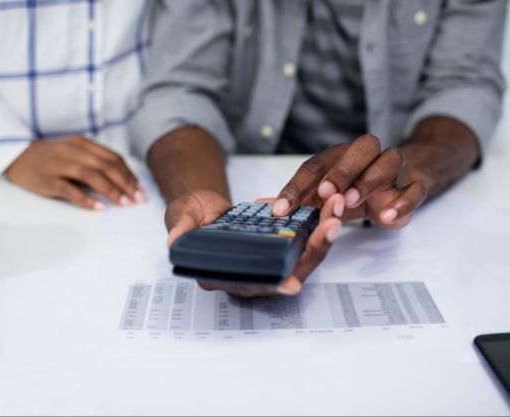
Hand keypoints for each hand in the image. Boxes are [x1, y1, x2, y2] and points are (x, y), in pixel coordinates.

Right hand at [5, 135, 145, 209]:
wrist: (14, 155)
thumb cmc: (51, 157)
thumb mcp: (74, 152)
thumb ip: (95, 161)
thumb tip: (124, 180)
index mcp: (82, 143)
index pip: (112, 158)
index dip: (129, 174)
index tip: (140, 189)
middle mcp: (72, 151)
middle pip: (105, 166)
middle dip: (125, 183)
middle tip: (138, 199)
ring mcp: (59, 164)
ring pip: (90, 175)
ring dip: (111, 190)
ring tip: (125, 204)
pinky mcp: (46, 179)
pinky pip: (69, 189)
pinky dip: (86, 199)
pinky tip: (100, 207)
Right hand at [165, 192, 342, 298]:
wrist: (202, 206)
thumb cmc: (191, 216)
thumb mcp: (181, 216)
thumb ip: (180, 228)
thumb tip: (174, 242)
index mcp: (223, 275)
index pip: (250, 285)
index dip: (271, 286)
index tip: (291, 285)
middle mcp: (251, 273)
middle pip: (290, 271)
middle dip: (313, 251)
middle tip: (330, 226)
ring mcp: (269, 260)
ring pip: (303, 257)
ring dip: (323, 236)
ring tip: (335, 210)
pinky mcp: (281, 245)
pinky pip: (306, 240)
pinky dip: (319, 224)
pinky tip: (330, 206)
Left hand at [272, 134, 427, 228]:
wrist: (397, 187)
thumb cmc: (352, 190)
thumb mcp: (322, 198)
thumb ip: (296, 201)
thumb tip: (261, 206)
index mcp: (339, 156)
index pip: (315, 165)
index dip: (296, 186)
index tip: (280, 209)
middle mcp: (368, 156)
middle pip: (361, 148)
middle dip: (342, 169)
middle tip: (325, 193)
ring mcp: (393, 170)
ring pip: (390, 161)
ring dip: (370, 180)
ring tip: (352, 201)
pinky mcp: (413, 186)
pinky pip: (415, 188)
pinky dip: (403, 201)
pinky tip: (386, 216)